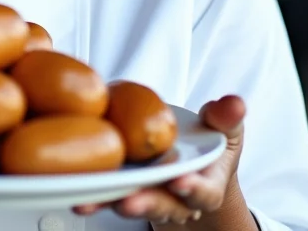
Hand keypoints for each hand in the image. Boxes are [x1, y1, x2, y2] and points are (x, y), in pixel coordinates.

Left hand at [74, 95, 247, 227]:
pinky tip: (72, 192)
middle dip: (145, 203)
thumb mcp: (223, 129)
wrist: (190, 168)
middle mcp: (176, 199)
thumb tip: (235, 103)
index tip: (181, 182)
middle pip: (163, 205)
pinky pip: (108, 196)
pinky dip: (91, 195)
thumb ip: (226, 118)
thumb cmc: (207, 145)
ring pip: (130, 204)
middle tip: (129, 200)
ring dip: (108, 204)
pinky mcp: (123, 192)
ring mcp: (148, 197)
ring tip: (87, 202)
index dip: (193, 189)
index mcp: (206, 185)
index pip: (204, 192)